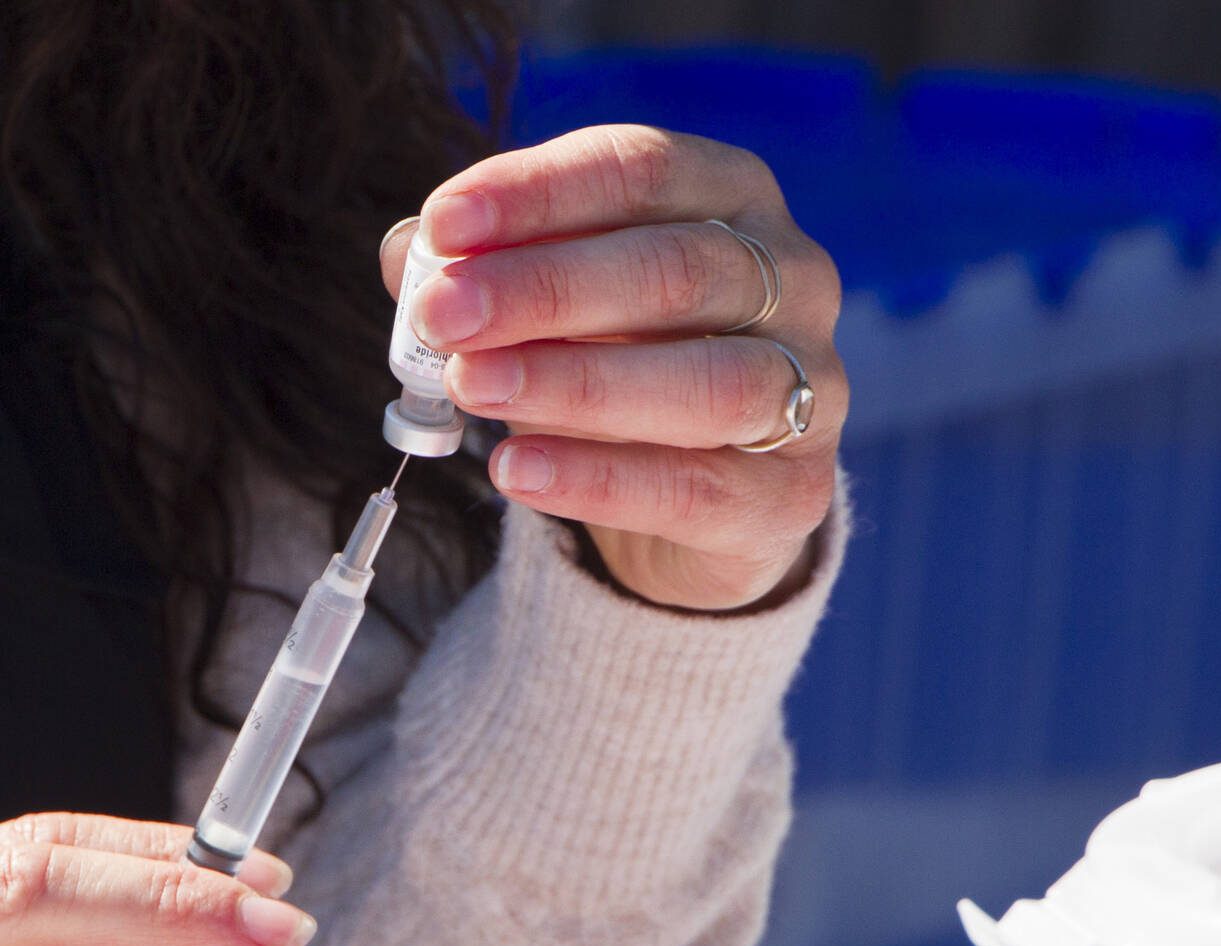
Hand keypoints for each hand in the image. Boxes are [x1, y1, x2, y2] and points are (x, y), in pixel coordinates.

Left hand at [382, 125, 843, 610]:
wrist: (702, 500)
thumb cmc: (621, 363)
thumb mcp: (552, 304)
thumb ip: (486, 271)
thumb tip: (411, 256)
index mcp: (734, 198)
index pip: (642, 169)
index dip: (539, 194)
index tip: (444, 225)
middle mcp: (794, 280)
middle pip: (676, 270)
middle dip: (546, 290)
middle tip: (444, 316)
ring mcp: (810, 388)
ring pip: (706, 381)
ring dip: (574, 383)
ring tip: (473, 389)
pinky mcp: (791, 495)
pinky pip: (696, 487)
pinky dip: (598, 479)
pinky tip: (516, 469)